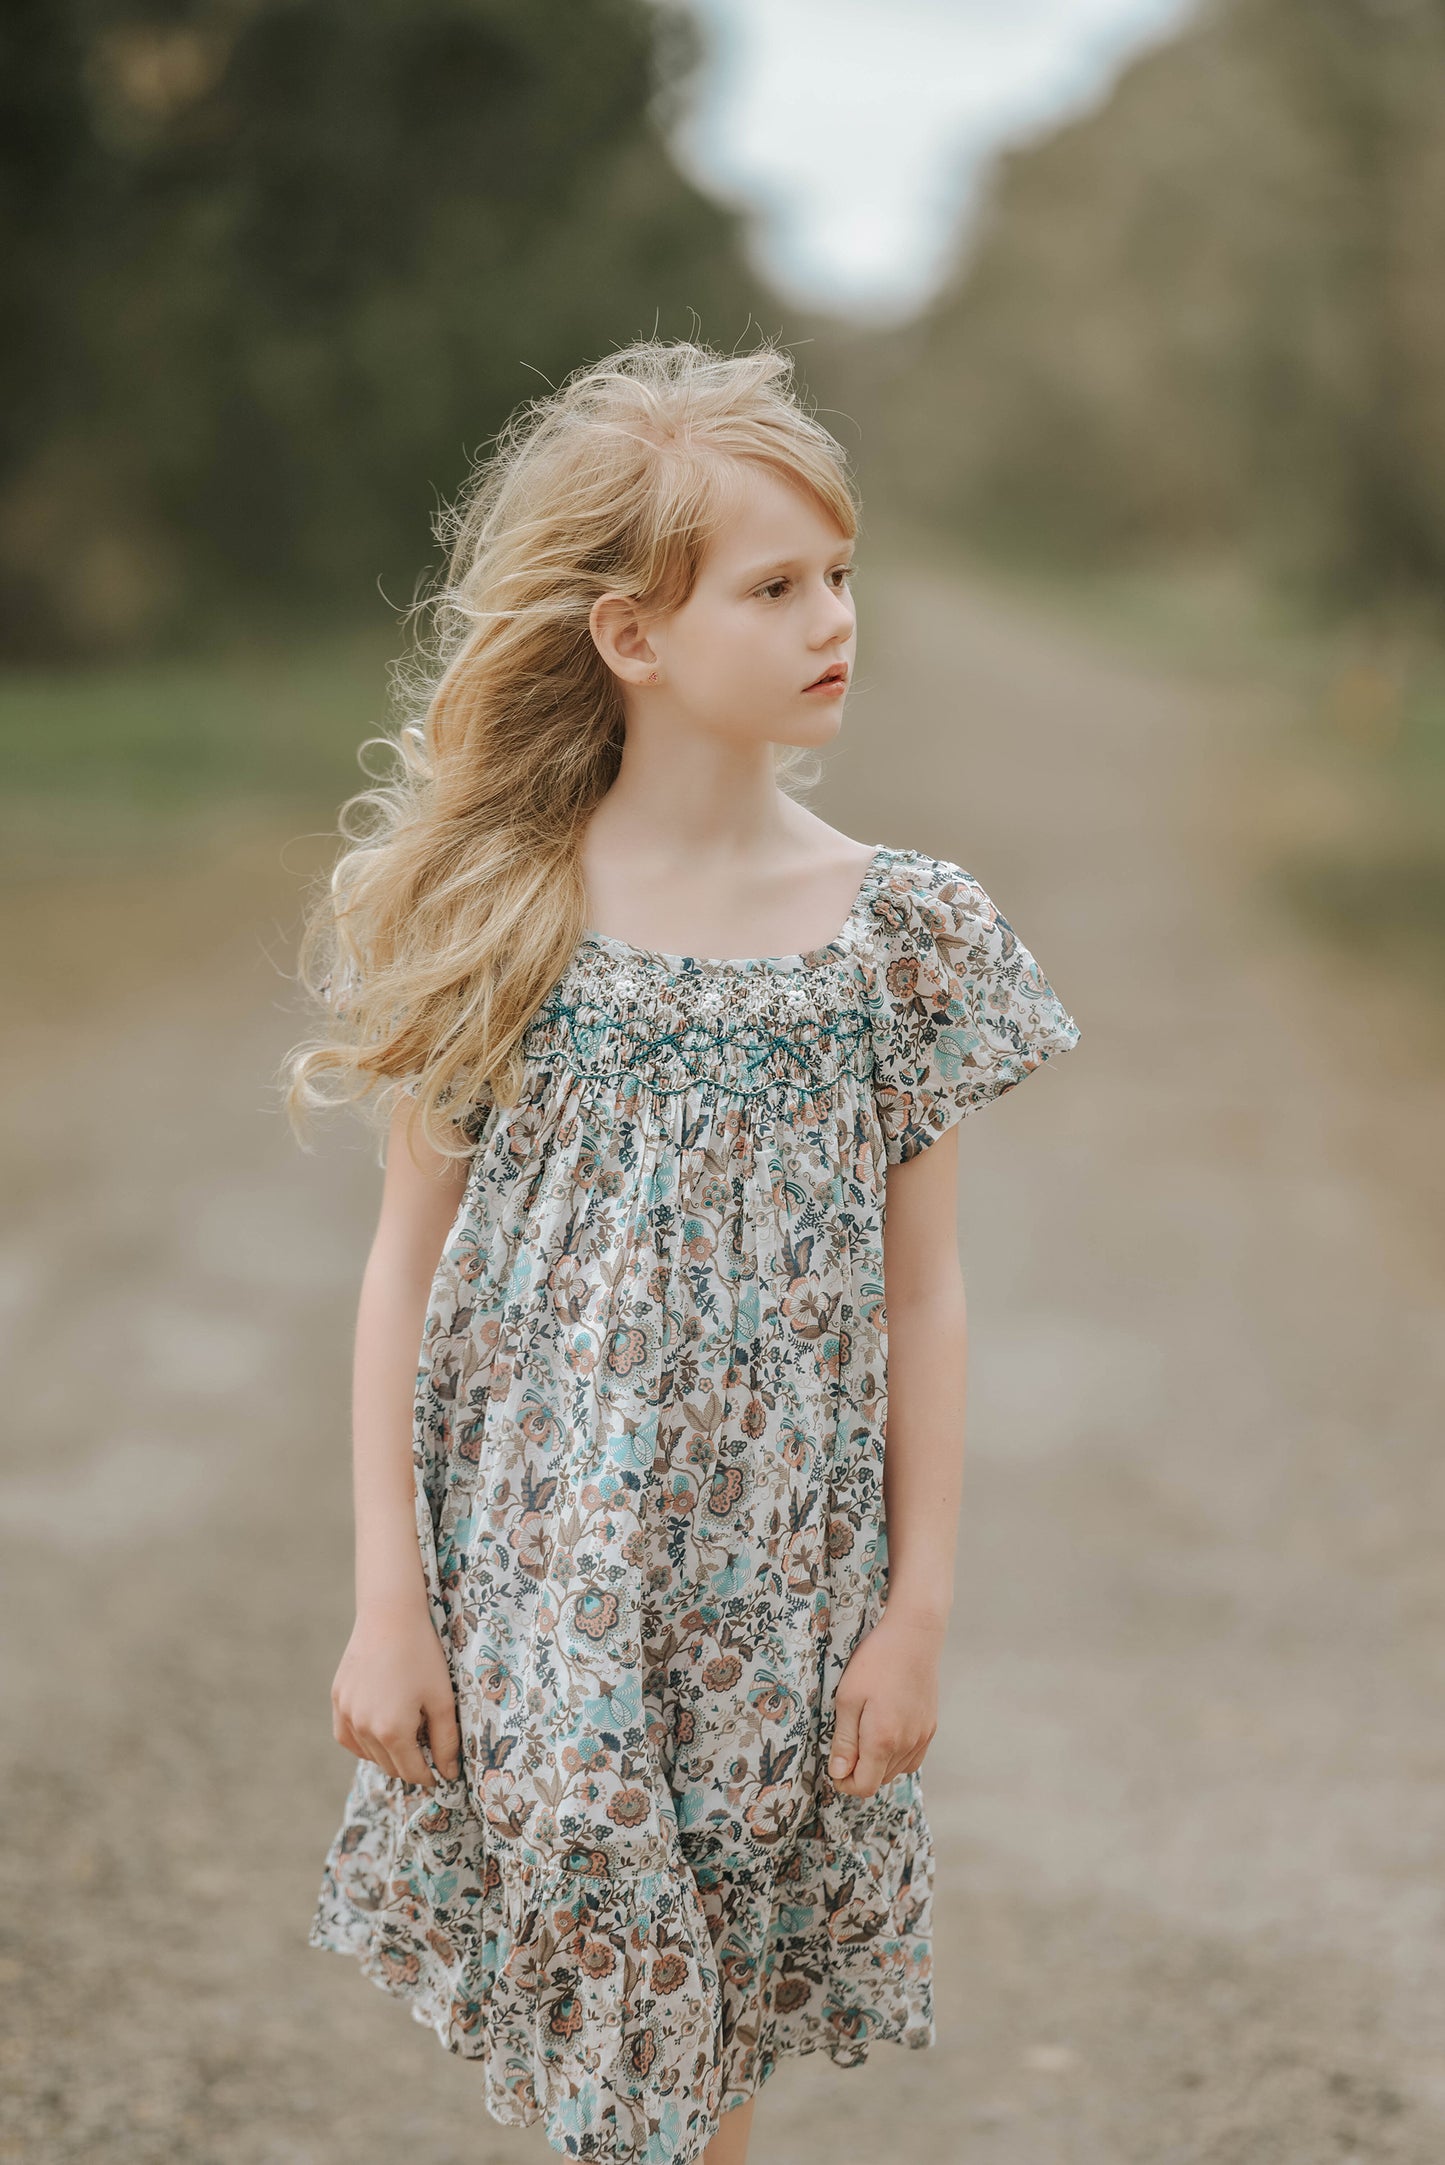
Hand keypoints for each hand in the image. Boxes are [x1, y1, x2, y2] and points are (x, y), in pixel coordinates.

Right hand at [331, 1601, 461, 1789]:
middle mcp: (364, 1728)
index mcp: (393, 1732)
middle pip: (390, 1766)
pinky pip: (347, 1737)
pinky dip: (362, 1742)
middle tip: (427, 1754)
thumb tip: (448, 1772)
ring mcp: (346, 1714)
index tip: (441, 1775)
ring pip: (368, 1753)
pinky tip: (377, 1733)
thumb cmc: (422, 1656)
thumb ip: (446, 1741)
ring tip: (406, 1737)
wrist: (390, 1617)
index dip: (430, 1776)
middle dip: (410, 1766)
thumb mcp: (442, 1699)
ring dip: (387, 1754)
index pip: (412, 1772)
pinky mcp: (337, 1700)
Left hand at [827, 1607, 944, 1797]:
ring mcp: (922, 1737)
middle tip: (847, 1741)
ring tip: (865, 1731)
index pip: (864, 1786)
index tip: (835, 1765)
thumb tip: (839, 1774)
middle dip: (860, 1770)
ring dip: (878, 1763)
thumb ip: (844, 1741)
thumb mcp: (847, 1698)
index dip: (845, 1782)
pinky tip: (887, 1731)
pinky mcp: (931, 1727)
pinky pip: (912, 1757)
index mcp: (883, 1740)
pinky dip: (897, 1755)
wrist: (914, 1636)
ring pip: (896, 1770)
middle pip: (879, 1780)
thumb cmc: (876, 1662)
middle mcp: (907, 1744)